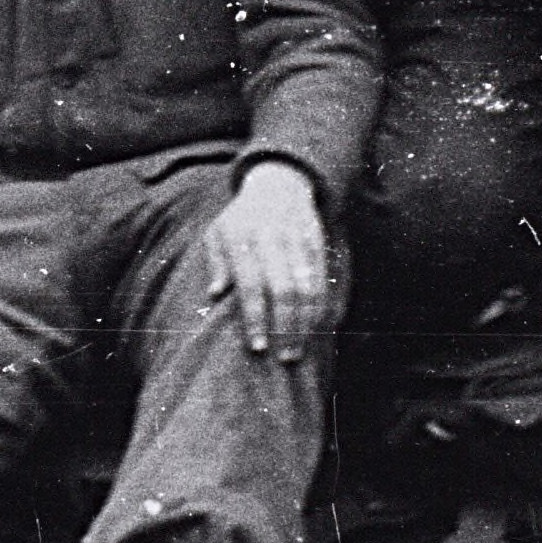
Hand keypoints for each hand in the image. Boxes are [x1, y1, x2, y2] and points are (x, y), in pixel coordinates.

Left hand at [201, 160, 333, 357]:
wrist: (279, 184)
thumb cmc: (240, 219)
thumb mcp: (217, 233)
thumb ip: (216, 262)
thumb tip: (215, 294)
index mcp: (244, 238)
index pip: (251, 285)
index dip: (256, 318)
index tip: (257, 348)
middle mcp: (274, 240)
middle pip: (284, 291)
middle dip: (286, 328)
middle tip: (285, 358)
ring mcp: (300, 241)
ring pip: (309, 288)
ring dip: (308, 323)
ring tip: (302, 350)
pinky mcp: (319, 244)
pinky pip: (326, 280)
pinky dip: (326, 307)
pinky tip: (323, 330)